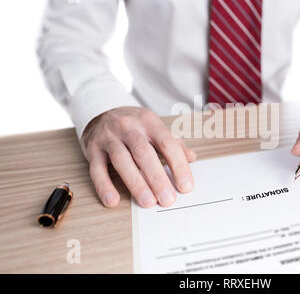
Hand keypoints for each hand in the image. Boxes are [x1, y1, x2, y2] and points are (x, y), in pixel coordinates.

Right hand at [81, 106, 196, 207]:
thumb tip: (192, 158)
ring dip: (136, 183)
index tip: (186, 186)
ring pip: (122, 161)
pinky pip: (97, 169)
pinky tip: (113, 200)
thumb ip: (173, 143)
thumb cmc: (133, 124)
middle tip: (168, 199)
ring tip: (148, 202)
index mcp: (148, 121)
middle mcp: (128, 127)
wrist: (100, 111)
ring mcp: (108, 137)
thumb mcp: (154, 127)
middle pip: (144, 153)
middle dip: (157, 178)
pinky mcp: (92, 149)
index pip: (167, 143)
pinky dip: (104, 186)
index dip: (178, 165)